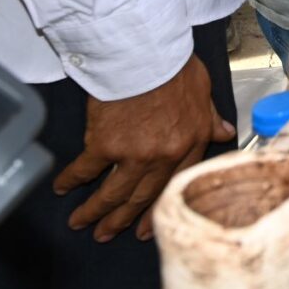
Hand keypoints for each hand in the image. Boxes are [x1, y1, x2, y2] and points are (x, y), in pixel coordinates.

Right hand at [53, 56, 233, 240]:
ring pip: (112, 192)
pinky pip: (85, 169)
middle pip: (140, 197)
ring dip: (94, 211)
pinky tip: (62, 187)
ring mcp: (133, 154)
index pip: (174, 186)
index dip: (156, 210)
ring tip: (80, 223)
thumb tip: (226, 132)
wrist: (147, 54)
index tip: (145, 228)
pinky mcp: (104, 144)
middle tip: (106, 234)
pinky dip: (71, 180)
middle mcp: (162, 157)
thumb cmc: (176, 66)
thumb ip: (211, 117)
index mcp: (189, 144)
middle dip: (121, 220)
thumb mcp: (204, 91)